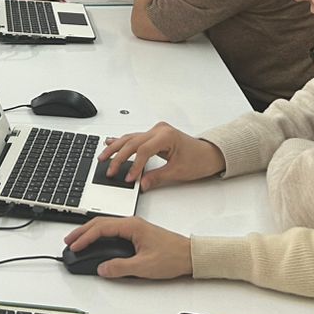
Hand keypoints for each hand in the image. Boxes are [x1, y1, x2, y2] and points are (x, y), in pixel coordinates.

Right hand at [63, 215, 193, 279]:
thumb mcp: (144, 266)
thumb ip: (120, 267)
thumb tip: (102, 268)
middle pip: (100, 223)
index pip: (101, 228)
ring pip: (105, 227)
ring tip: (78, 242)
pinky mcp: (137, 235)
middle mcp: (131, 224)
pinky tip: (96, 243)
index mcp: (132, 226)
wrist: (190, 256)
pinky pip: (113, 232)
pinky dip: (100, 236)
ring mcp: (134, 228)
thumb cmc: (172, 256)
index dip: (85, 237)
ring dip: (90, 233)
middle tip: (69, 242)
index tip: (74, 246)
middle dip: (82, 232)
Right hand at [100, 124, 224, 189]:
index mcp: (166, 135)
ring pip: (131, 138)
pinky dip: (122, 142)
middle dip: (119, 157)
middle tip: (109, 170)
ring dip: (116, 148)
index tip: (128, 178)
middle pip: (133, 142)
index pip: (143, 150)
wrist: (210, 154)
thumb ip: (157, 177)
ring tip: (103, 157)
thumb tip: (141, 183)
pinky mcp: (154, 135)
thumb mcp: (178, 172)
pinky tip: (111, 142)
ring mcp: (156, 131)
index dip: (134, 165)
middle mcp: (159, 130)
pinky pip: (135, 138)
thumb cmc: (199, 160)